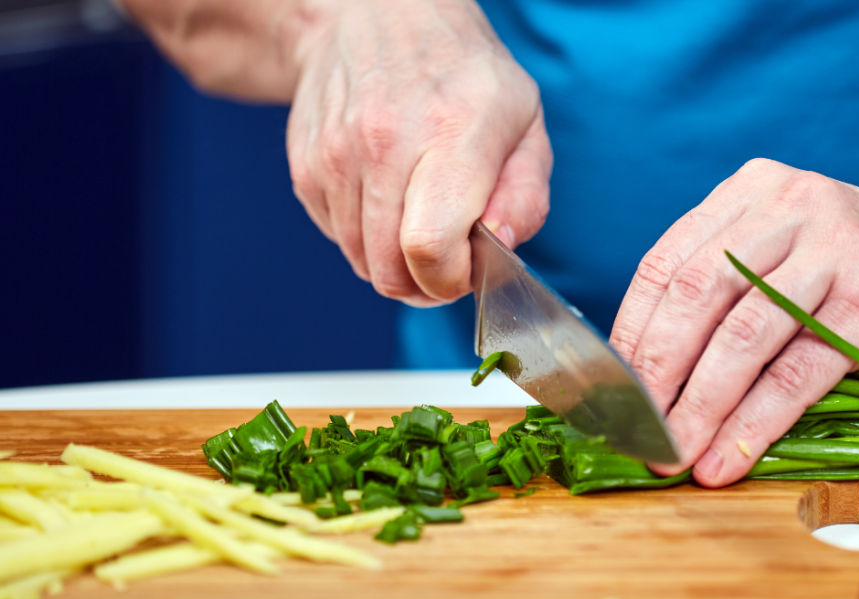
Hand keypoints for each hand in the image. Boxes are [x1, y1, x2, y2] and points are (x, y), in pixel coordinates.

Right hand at [285, 0, 551, 305]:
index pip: (430, 247)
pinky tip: (388, 198)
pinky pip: (339, 239)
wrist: (378, 16)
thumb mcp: (524, 121)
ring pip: (362, 263)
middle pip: (391, 271)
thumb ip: (525, 195)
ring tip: (420, 220)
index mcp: (449, 133)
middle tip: (448, 259)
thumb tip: (500, 246)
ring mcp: (336, 157)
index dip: (451, 280)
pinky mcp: (306, 168)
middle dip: (426, 284)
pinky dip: (366, 237)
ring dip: (395, 262)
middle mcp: (383, 144)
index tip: (467, 269)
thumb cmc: (464, 75)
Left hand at [610, 159, 858, 486]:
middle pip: (697, 295)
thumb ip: (722, 287)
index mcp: (752, 191)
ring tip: (674, 455)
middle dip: (657, 373)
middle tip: (636, 429)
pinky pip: (796, 374)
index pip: (667, 262)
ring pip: (743, 338)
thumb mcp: (783, 252)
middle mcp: (791, 207)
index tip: (612, 387)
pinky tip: (728, 458)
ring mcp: (837, 252)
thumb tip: (643, 372)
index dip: (632, 331)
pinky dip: (754, 423)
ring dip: (699, 407)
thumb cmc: (855, 274)